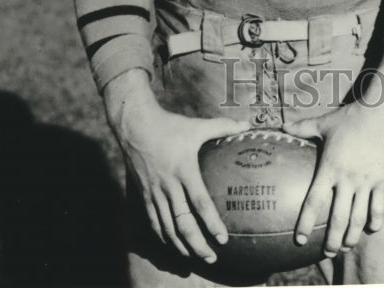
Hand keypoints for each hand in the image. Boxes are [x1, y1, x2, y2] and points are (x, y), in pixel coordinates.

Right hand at [103, 69, 247, 262]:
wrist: (135, 127)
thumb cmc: (170, 126)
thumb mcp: (197, 125)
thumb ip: (223, 127)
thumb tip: (247, 125)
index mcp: (184, 170)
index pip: (199, 203)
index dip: (211, 223)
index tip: (223, 239)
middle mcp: (168, 185)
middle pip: (182, 223)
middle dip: (197, 244)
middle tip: (212, 257)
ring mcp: (154, 192)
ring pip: (167, 227)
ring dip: (181, 246)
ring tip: (195, 258)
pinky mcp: (144, 195)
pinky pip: (153, 222)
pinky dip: (163, 237)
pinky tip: (173, 245)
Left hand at [284, 100, 383, 258]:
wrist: (382, 112)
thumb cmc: (351, 117)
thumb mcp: (325, 122)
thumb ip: (303, 127)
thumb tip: (281, 124)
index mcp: (330, 168)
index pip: (314, 201)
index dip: (306, 222)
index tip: (300, 239)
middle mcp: (348, 179)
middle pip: (338, 217)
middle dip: (333, 239)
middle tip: (327, 253)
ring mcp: (366, 181)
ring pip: (359, 216)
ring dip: (352, 236)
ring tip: (347, 247)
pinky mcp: (382, 180)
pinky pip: (379, 205)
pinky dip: (375, 220)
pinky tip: (372, 229)